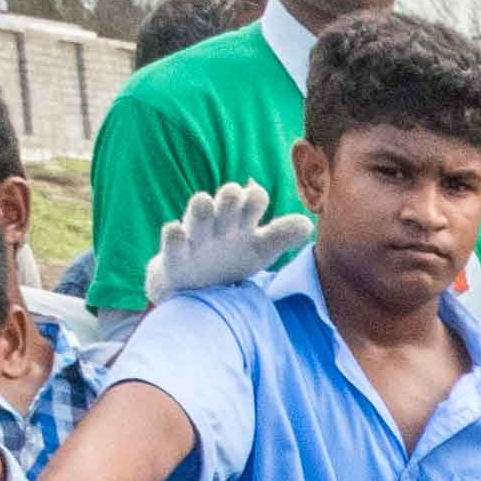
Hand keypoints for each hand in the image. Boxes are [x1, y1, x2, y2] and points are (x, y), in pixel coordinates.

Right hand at [149, 181, 309, 303]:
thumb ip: (281, 236)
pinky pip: (172, 242)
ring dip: (201, 208)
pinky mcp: (175, 256)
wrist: (194, 285)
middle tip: (235, 194)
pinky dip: (173, 236)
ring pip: (198, 215)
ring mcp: (196, 237)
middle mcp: (220, 222)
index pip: (253, 200)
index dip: (256, 198)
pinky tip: (175, 229)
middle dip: (231, 197)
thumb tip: (308, 224)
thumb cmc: (230, 260)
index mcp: (242, 220)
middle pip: (227, 202)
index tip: (257, 199)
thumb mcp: (260, 250)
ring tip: (204, 201)